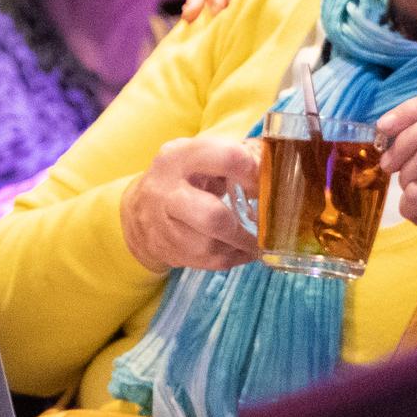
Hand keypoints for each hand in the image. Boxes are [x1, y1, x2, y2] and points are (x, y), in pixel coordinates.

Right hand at [119, 136, 262, 272]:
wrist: (140, 208)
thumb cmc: (187, 176)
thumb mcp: (205, 155)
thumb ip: (241, 155)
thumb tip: (276, 168)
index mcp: (181, 156)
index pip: (225, 158)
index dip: (252, 173)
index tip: (262, 185)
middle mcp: (167, 190)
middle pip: (211, 216)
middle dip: (242, 227)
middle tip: (261, 225)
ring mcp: (163, 225)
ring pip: (209, 246)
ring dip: (238, 244)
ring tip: (252, 237)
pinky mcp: (168, 251)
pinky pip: (209, 262)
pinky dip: (232, 257)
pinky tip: (239, 247)